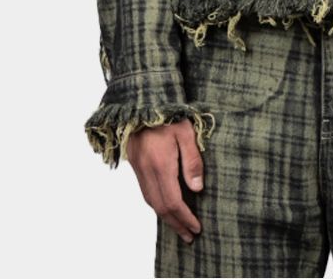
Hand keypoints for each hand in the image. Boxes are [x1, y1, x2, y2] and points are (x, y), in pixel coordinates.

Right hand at [126, 119, 203, 242]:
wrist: (142, 98)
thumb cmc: (169, 112)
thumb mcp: (186, 132)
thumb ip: (192, 161)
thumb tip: (197, 190)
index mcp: (160, 164)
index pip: (173, 201)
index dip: (185, 217)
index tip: (196, 227)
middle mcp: (146, 170)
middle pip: (160, 206)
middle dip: (175, 223)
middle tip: (189, 235)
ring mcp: (138, 167)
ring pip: (150, 201)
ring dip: (165, 216)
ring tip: (179, 225)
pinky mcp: (135, 163)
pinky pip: (145, 191)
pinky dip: (156, 204)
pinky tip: (165, 205)